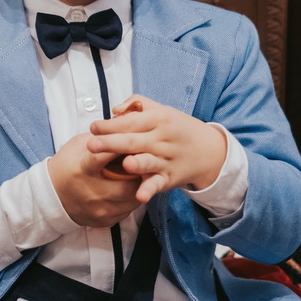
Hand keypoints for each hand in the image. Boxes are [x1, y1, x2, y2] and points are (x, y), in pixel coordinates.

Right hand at [47, 131, 142, 227]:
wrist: (52, 196)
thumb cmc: (66, 167)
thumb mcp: (78, 145)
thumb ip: (101, 137)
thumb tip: (124, 126)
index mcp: (82, 169)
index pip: (104, 156)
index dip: (121, 148)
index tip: (135, 141)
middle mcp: (91, 191)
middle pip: (126, 184)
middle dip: (140, 174)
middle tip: (147, 164)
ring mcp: (98, 208)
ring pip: (132, 200)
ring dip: (140, 187)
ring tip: (142, 176)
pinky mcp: (104, 220)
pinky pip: (128, 211)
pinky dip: (133, 200)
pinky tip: (131, 190)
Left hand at [87, 95, 226, 203]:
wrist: (209, 151)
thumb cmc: (177, 128)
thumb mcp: (161, 110)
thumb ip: (137, 105)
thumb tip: (115, 110)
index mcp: (159, 119)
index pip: (132, 121)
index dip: (111, 125)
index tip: (93, 128)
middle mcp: (163, 139)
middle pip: (135, 141)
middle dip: (112, 143)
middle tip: (92, 145)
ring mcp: (166, 160)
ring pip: (148, 161)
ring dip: (136, 163)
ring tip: (124, 164)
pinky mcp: (169, 178)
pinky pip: (157, 184)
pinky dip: (149, 189)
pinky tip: (140, 196)